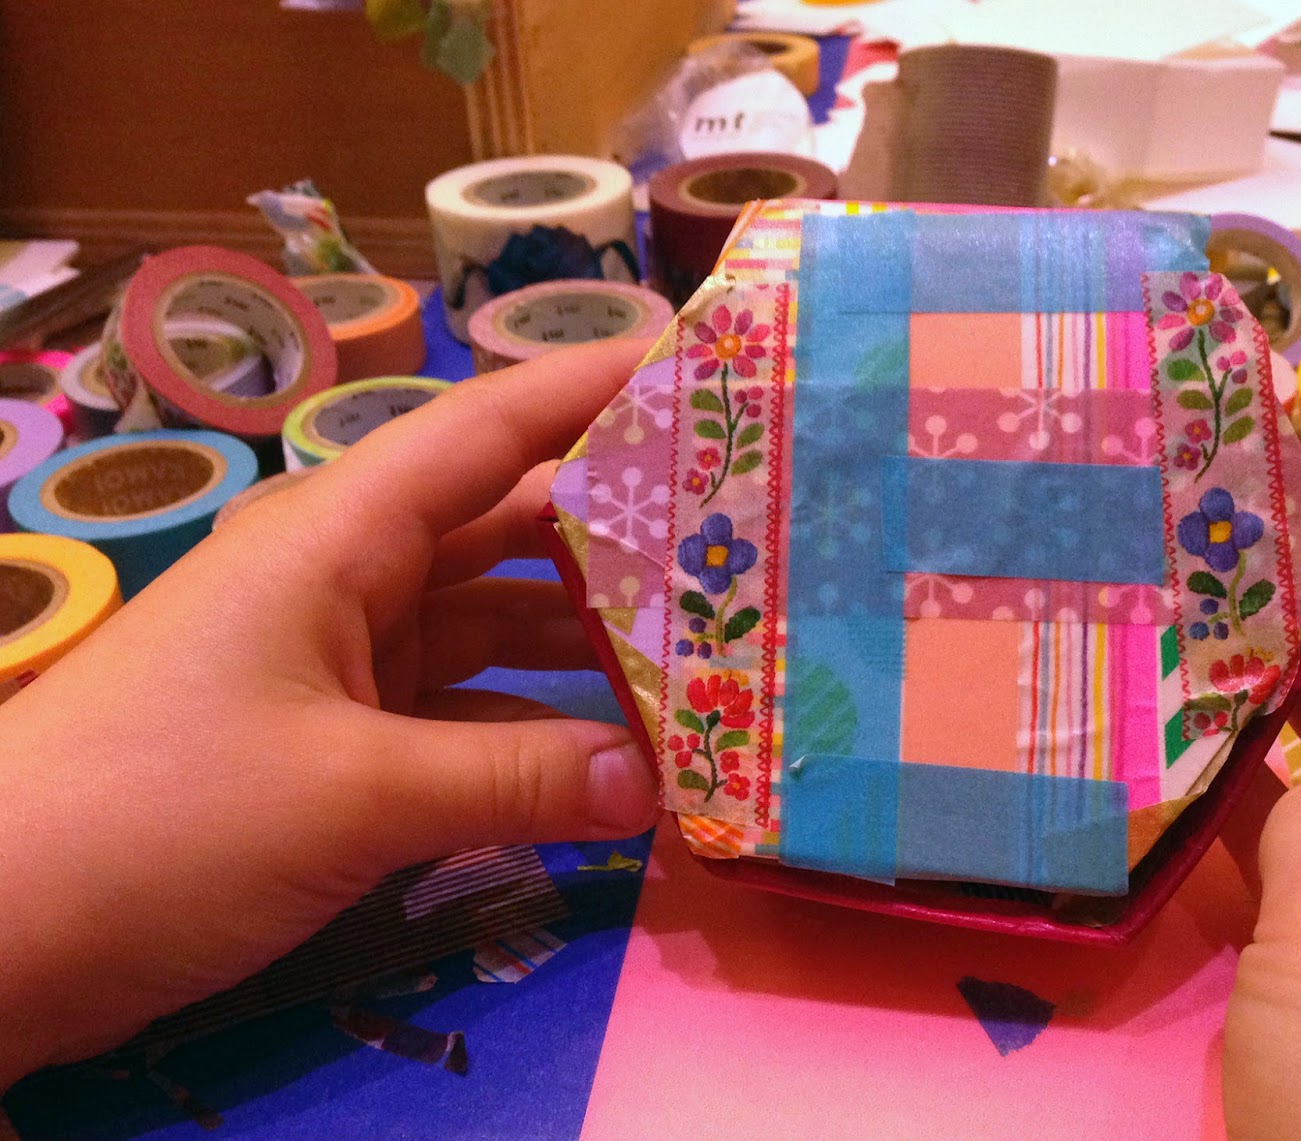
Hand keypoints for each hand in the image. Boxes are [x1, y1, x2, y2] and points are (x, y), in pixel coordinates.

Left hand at [0, 339, 660, 1087]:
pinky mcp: (334, 741)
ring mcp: (339, 662)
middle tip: (744, 534)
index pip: (487, 431)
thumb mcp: (349, 795)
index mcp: (339, 536)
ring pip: (491, 626)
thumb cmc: (161, 817)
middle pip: (507, 526)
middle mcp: (347, 578)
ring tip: (707, 648)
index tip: (702, 365)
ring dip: (584, 643)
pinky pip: (460, 713)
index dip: (591, 387)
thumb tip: (655, 785)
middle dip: (619, 528)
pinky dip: (531, 730)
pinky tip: (611, 757)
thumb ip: (514, 782)